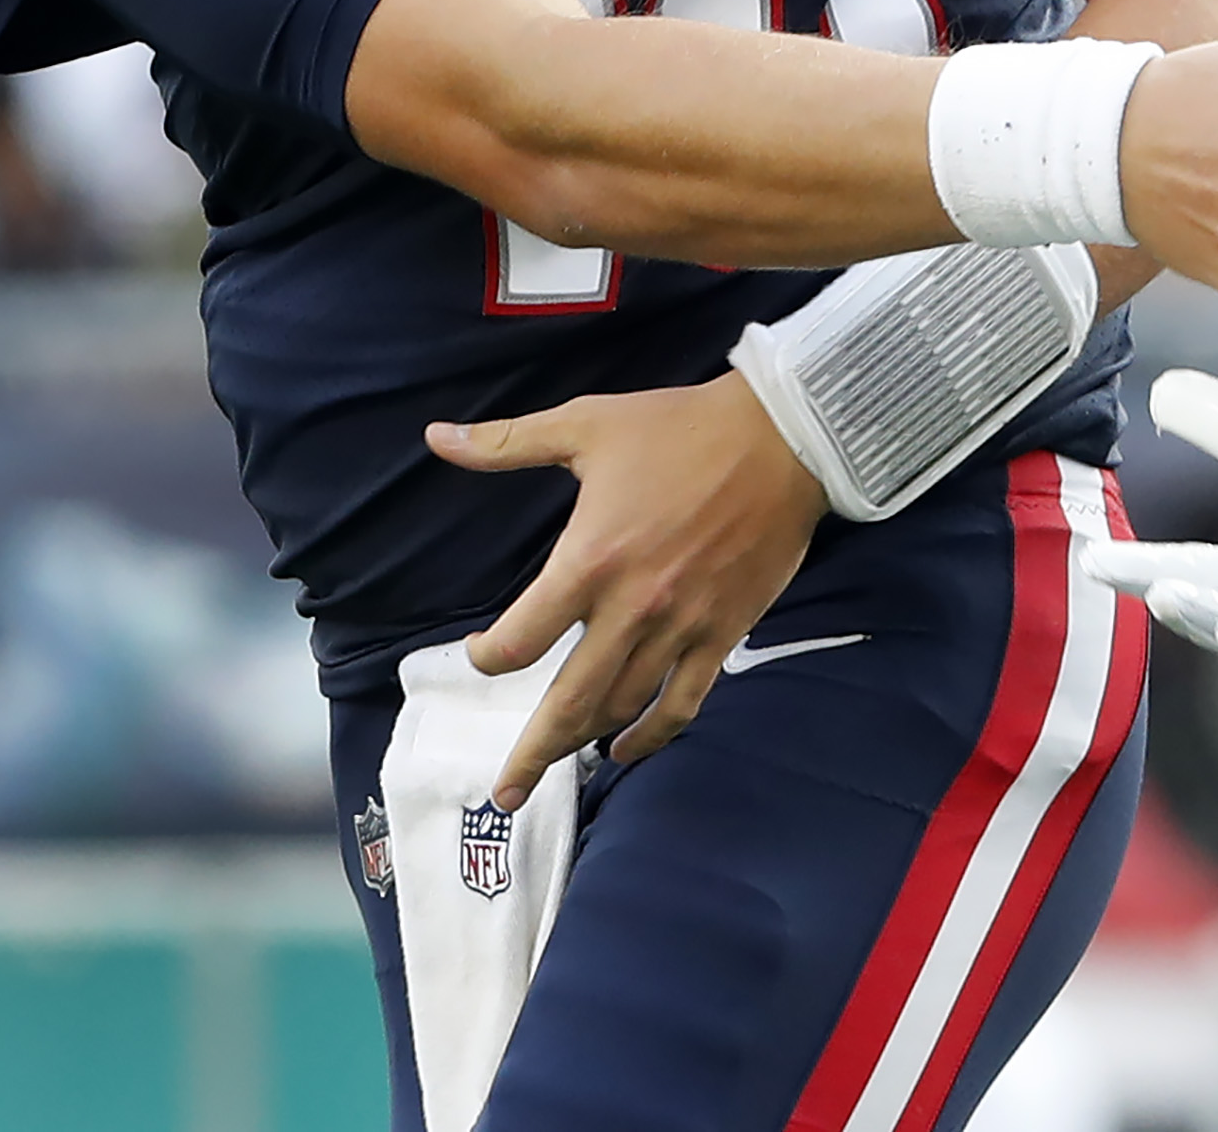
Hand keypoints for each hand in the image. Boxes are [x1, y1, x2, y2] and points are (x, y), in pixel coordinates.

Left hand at [425, 373, 825, 805]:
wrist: (781, 437)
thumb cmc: (680, 428)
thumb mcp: (586, 425)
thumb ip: (507, 442)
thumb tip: (436, 436)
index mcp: (589, 562)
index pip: (519, 642)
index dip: (488, 659)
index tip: (481, 655)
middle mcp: (630, 609)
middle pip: (567, 703)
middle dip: (530, 754)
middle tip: (501, 793)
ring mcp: (680, 628)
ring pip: (621, 708)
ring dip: (584, 744)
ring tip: (558, 767)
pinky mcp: (722, 634)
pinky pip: (682, 703)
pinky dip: (652, 736)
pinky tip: (628, 750)